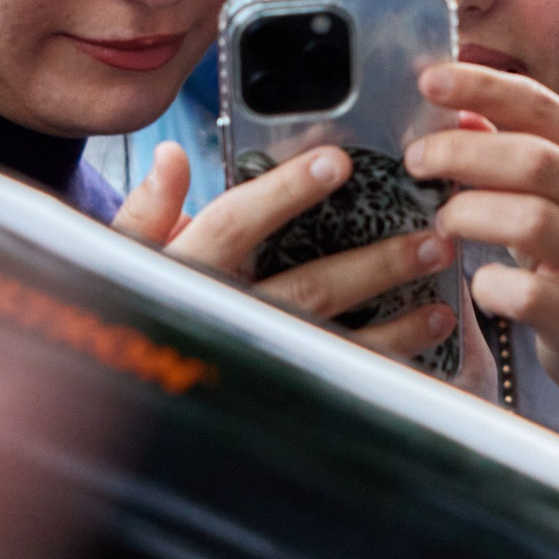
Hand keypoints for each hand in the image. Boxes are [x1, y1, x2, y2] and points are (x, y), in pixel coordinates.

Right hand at [118, 142, 455, 362]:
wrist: (115, 402)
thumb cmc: (127, 313)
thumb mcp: (122, 258)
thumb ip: (149, 210)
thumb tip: (174, 155)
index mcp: (187, 272)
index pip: (237, 224)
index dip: (285, 193)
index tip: (337, 162)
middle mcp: (226, 319)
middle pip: (307, 286)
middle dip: (375, 263)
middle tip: (432, 238)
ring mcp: (255, 361)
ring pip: (334, 340)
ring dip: (397, 321)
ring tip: (444, 294)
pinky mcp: (280, 395)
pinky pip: (340, 381)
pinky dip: (387, 361)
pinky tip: (426, 341)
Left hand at [404, 62, 558, 408]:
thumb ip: (513, 147)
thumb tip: (458, 107)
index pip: (542, 105)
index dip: (482, 88)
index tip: (431, 81)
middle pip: (535, 159)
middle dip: (463, 152)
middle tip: (418, 160)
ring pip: (531, 220)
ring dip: (470, 214)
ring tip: (446, 223)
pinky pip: (526, 293)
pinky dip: (488, 284)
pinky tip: (479, 284)